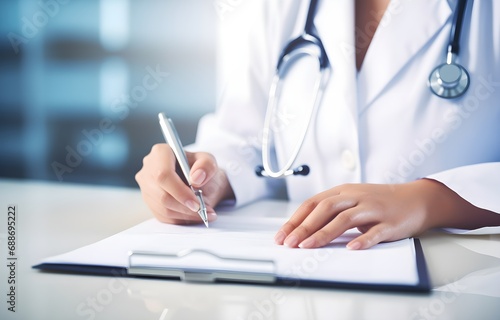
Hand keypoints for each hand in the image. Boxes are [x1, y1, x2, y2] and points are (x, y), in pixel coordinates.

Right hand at [135, 144, 234, 224]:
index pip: (163, 175)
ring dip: (185, 215)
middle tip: (204, 211)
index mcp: (160, 153)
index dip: (179, 192)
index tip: (196, 203)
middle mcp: (148, 169)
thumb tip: (196, 178)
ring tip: (205, 214)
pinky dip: (181, 219)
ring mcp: (146, 186)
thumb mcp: (209, 161)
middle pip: (162, 194)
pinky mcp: (149, 201)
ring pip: (162, 208)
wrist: (198, 179)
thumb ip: (206, 166)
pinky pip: (162, 216)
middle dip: (184, 207)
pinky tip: (195, 216)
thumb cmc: (201, 169)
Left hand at [274, 179, 495, 249]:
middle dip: (304, 226)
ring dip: (324, 233)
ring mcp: (373, 208)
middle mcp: (356, 196)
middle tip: (289, 243)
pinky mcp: (390, 222)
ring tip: (308, 246)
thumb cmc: (379, 202)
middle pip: (325, 208)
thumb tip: (302, 228)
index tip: (281, 235)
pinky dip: (363, 239)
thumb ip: (331, 211)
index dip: (296, 219)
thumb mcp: (352, 200)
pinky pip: (375, 232)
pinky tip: (351, 248)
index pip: (313, 203)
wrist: (416, 199)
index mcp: (343, 191)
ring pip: (345, 219)